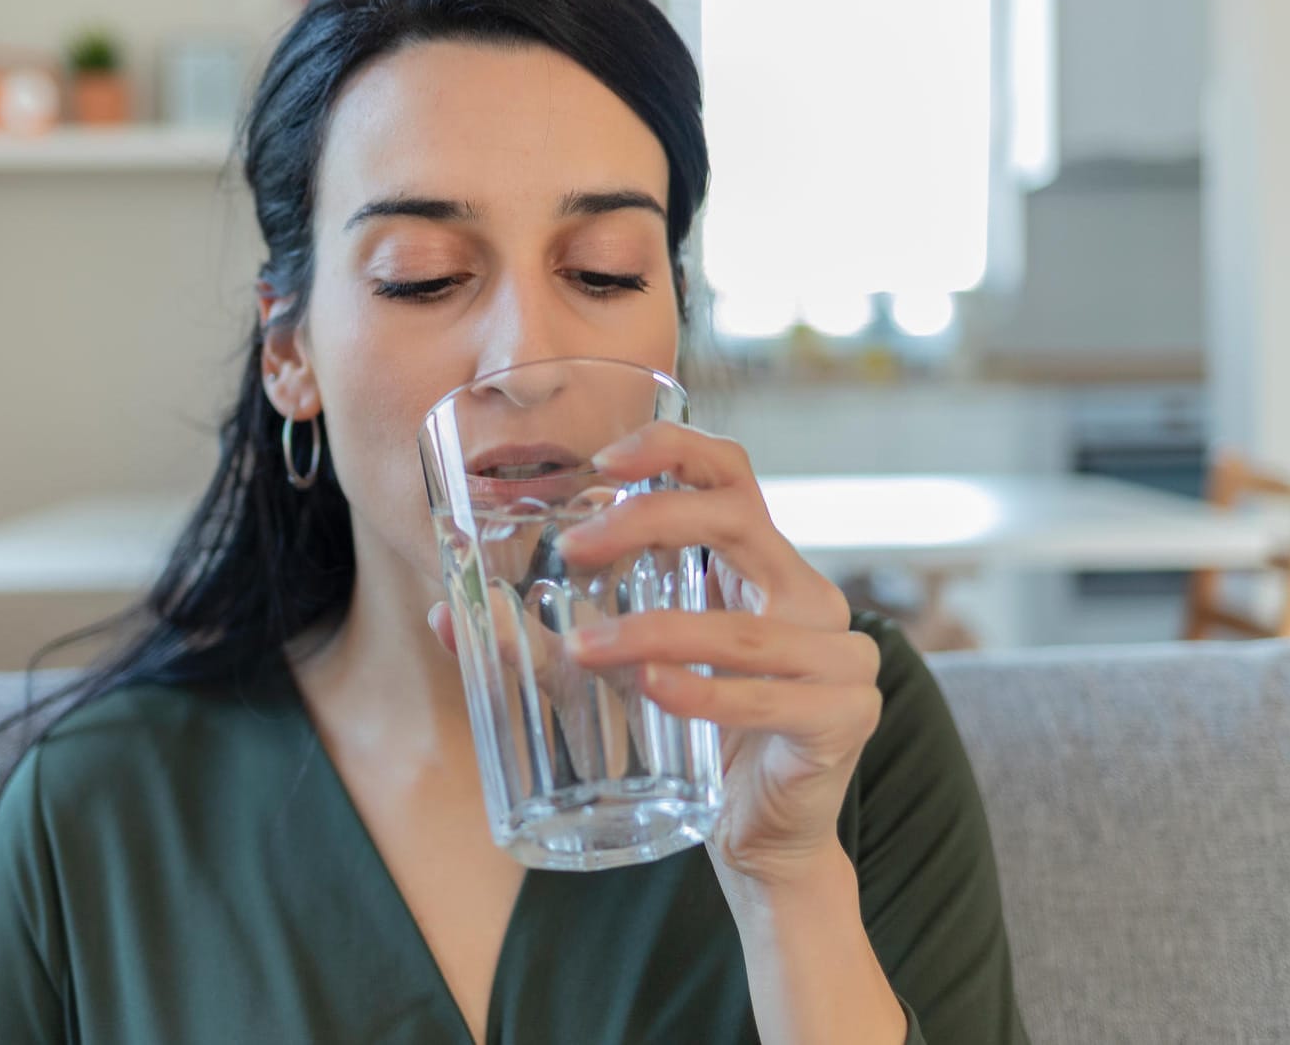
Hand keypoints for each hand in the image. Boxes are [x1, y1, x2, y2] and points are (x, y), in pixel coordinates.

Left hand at [552, 421, 881, 889]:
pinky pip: (767, 697)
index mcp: (762, 567)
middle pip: (738, 519)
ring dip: (655, 631)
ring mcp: (839, 655)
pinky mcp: (843, 716)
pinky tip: (652, 689)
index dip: (673, 450)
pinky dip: (704, 692)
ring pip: (744, 626)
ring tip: (586, 648)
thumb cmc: (697, 741)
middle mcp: (808, 595)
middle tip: (573, 546)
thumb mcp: (622, 675)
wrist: (766, 840)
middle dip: (651, 520)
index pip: (731, 475)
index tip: (602, 462)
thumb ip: (550, 644)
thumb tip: (446, 615)